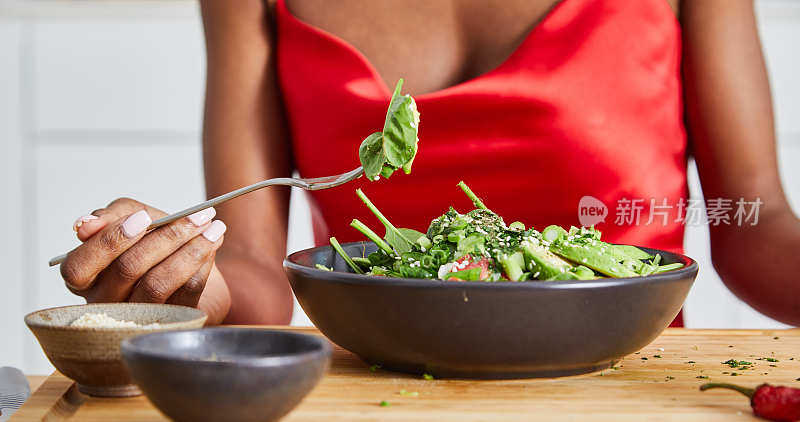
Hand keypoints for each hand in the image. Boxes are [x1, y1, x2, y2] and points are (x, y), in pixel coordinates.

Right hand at [61, 198, 226, 309]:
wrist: (194, 264)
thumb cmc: (156, 240)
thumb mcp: (135, 217)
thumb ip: (114, 215)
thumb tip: (84, 224)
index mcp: (85, 278)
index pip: (78, 268)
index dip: (108, 242)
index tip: (143, 217)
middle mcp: (105, 303)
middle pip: (127, 270)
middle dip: (166, 237)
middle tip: (197, 215)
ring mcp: (138, 317)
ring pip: (157, 285)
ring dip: (190, 250)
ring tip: (213, 228)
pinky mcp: (171, 323)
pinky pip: (185, 293)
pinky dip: (202, 264)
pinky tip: (213, 246)